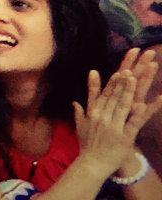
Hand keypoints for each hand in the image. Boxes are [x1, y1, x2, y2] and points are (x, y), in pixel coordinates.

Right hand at [73, 47, 161, 178]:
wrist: (91, 165)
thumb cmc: (87, 146)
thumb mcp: (82, 126)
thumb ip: (81, 111)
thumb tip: (76, 101)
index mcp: (94, 113)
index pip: (105, 93)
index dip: (113, 81)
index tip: (120, 70)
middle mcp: (103, 116)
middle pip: (115, 94)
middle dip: (124, 79)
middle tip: (132, 65)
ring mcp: (114, 125)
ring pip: (124, 103)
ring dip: (131, 89)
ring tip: (137, 76)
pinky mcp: (125, 136)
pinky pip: (137, 121)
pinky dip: (147, 110)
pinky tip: (155, 100)